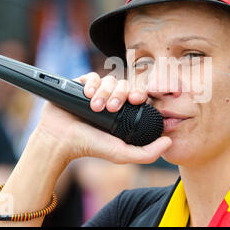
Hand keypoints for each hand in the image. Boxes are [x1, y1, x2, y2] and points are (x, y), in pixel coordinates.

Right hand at [33, 72, 171, 164]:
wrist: (60, 140)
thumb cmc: (91, 147)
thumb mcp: (122, 153)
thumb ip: (147, 153)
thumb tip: (169, 141)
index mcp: (124, 112)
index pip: (137, 94)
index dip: (139, 93)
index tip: (136, 99)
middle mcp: (111, 100)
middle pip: (124, 84)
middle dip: (119, 94)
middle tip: (111, 108)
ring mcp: (96, 92)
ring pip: (109, 79)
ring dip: (104, 91)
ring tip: (95, 107)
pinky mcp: (81, 85)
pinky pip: (92, 75)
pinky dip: (92, 83)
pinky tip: (87, 94)